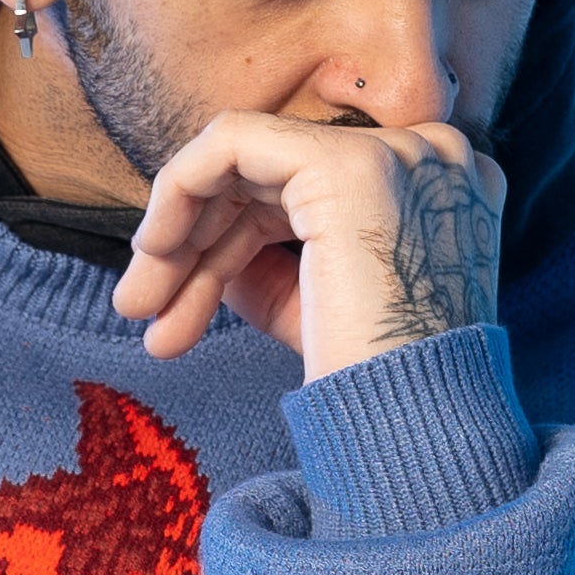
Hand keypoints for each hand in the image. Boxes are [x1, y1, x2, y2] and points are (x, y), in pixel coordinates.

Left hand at [112, 111, 503, 379]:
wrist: (413, 433)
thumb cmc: (373, 394)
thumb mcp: (313, 313)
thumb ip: (264, 266)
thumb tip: (198, 243)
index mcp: (438, 193)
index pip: (310, 197)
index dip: (233, 246)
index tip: (178, 315)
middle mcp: (430, 158)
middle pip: (275, 182)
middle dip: (197, 246)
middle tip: (142, 311)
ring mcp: (396, 153)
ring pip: (248, 163)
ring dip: (179, 234)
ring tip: (136, 305)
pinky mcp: (349, 164)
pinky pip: (232, 141)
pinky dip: (180, 187)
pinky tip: (153, 248)